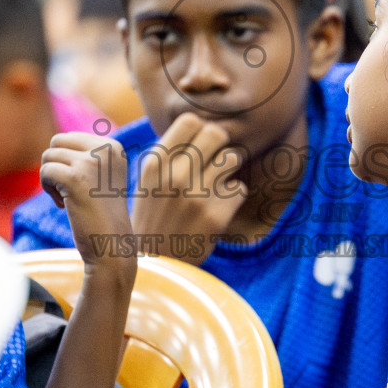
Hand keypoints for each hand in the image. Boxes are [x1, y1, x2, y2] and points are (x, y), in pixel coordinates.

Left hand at [40, 132, 135, 283]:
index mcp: (113, 146)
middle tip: (68, 190)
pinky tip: (62, 205)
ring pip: (48, 156)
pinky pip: (45, 171)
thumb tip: (58, 140)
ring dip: (51, 180)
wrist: (111, 245)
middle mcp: (105, 149)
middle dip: (56, 165)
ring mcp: (91, 162)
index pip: (71, 137)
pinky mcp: (75, 178)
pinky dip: (48, 189)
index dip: (66, 162)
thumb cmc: (102, 214)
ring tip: (67, 199)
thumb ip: (86, 155)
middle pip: (57, 141)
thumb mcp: (101, 176)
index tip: (81, 184)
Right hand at [130, 113, 245, 264]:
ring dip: (228, 170)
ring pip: (232, 158)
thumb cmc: (153, 219)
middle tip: (214, 163)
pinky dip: (232, 198)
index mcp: (154, 163)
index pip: (190, 120)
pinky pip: (239, 189)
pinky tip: (218, 208)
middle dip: (220, 146)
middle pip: (216, 133)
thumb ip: (169, 155)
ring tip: (216, 184)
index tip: (199, 146)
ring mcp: (196, 196)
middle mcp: (174, 175)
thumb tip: (200, 125)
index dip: (200, 130)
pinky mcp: (215, 216)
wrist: (155, 266)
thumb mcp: (148, 182)